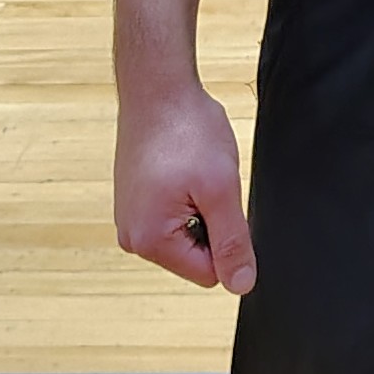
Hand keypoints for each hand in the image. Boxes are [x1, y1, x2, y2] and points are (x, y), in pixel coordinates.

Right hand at [114, 84, 256, 292]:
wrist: (158, 87)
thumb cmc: (187, 130)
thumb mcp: (221, 188)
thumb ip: (232, 241)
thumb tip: (242, 285)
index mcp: (149, 242)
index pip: (207, 272)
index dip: (228, 239)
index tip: (221, 200)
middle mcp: (132, 237)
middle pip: (195, 253)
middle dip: (212, 219)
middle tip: (207, 180)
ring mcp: (131, 216)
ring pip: (186, 230)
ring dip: (200, 203)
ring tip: (194, 169)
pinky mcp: (135, 197)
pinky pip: (173, 210)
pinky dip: (187, 190)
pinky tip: (184, 163)